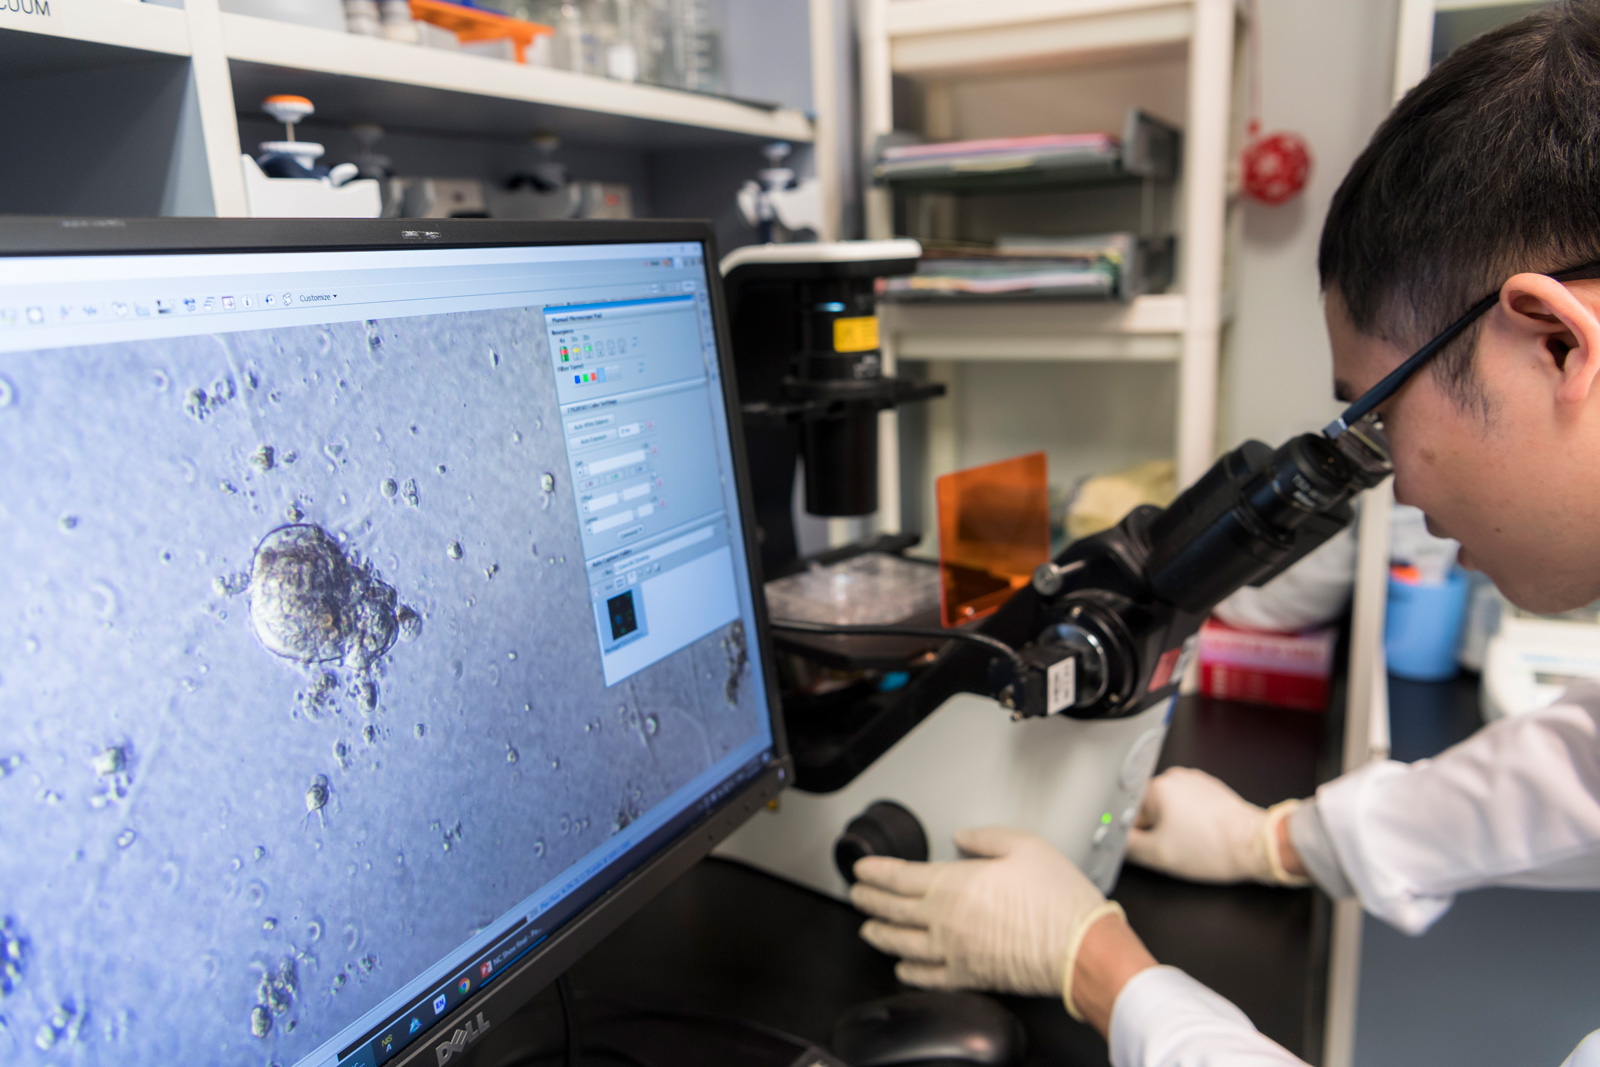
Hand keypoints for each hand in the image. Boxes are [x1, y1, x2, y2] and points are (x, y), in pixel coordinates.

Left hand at [850, 826, 1123, 1010]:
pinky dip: (908, 970)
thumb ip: (986, 837)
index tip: (861, 870)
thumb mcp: (1025, 846)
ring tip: (868, 928)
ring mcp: (954, 952)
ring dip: (880, 934)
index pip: (899, 877)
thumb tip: (963, 837)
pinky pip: (927, 976)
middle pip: (892, 910)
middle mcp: (946, 921)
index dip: (875, 872)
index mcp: (954, 885)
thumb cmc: (1059, 900)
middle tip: (856, 894)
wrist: (1081, 948)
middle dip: (868, 900)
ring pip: (902, 945)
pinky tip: (902, 966)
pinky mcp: (969, 977)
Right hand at [1125, 767, 1305, 884]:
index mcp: (1158, 787)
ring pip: (1170, 811)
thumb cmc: (1215, 848)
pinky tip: (1204, 836)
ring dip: (1176, 828)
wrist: (1256, 846)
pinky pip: (1190, 808)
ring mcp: (1196, 782)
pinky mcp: (1212, 791)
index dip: (1137, 837)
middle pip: (1149, 811)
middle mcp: (1175, 778)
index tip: (1149, 848)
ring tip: (1194, 843)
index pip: (1129, 814)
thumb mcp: (1159, 855)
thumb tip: (1117, 842)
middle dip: (1158, 832)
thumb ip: (1129, 847)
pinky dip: (1192, 823)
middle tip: (1175, 849)